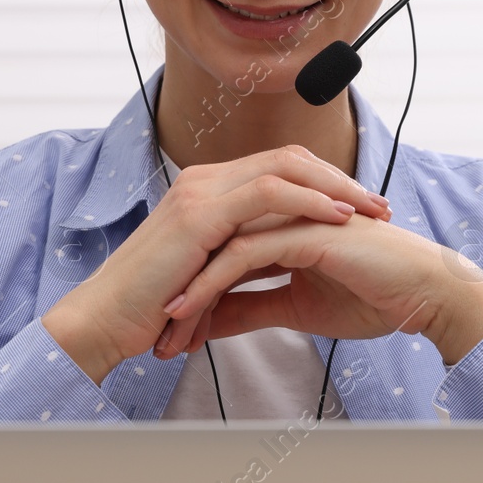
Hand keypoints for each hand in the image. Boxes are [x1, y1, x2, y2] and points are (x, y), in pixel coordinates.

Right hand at [41, 145, 391, 383]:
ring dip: (334, 186)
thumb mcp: (206, 278)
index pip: (277, 169)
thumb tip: (276, 272)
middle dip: (340, 178)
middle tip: (379, 204)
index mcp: (206, 192)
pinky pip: (268, 194)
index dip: (323, 183)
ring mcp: (200, 192)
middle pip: (288, 159)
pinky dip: (309, 201)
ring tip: (370, 210)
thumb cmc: (148, 310)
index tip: (361, 209)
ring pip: (284, 167)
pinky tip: (338, 217)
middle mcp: (204, 181)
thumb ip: (238, 265)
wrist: (102, 323)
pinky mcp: (200, 214)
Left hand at [155, 212, 482, 365]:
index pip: (220, 250)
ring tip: (164, 327)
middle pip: (211, 243)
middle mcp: (279, 214)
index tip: (170, 330)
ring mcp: (290, 216)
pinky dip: (212, 283)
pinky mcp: (302, 229)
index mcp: (278, 226)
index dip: (192, 289)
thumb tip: (213, 323)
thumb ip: (253, 307)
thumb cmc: (373, 296)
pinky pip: (244, 253)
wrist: (423, 295)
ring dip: (188, 287)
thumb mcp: (296, 310)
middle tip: (154, 332)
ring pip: (220, 245)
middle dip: (180, 288)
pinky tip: (192, 311)